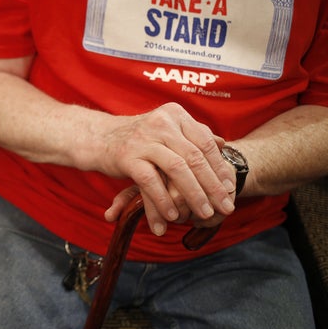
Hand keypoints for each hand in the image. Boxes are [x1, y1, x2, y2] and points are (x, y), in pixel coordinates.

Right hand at [97, 103, 235, 232]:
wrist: (99, 138)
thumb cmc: (137, 137)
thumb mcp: (166, 129)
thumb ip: (192, 134)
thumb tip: (221, 143)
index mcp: (175, 114)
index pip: (205, 143)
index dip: (219, 167)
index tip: (229, 188)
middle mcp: (162, 123)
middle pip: (195, 157)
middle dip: (212, 185)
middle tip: (225, 206)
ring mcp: (144, 139)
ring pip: (177, 169)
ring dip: (193, 195)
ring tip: (204, 213)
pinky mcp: (128, 157)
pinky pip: (151, 181)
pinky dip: (162, 199)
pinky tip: (172, 214)